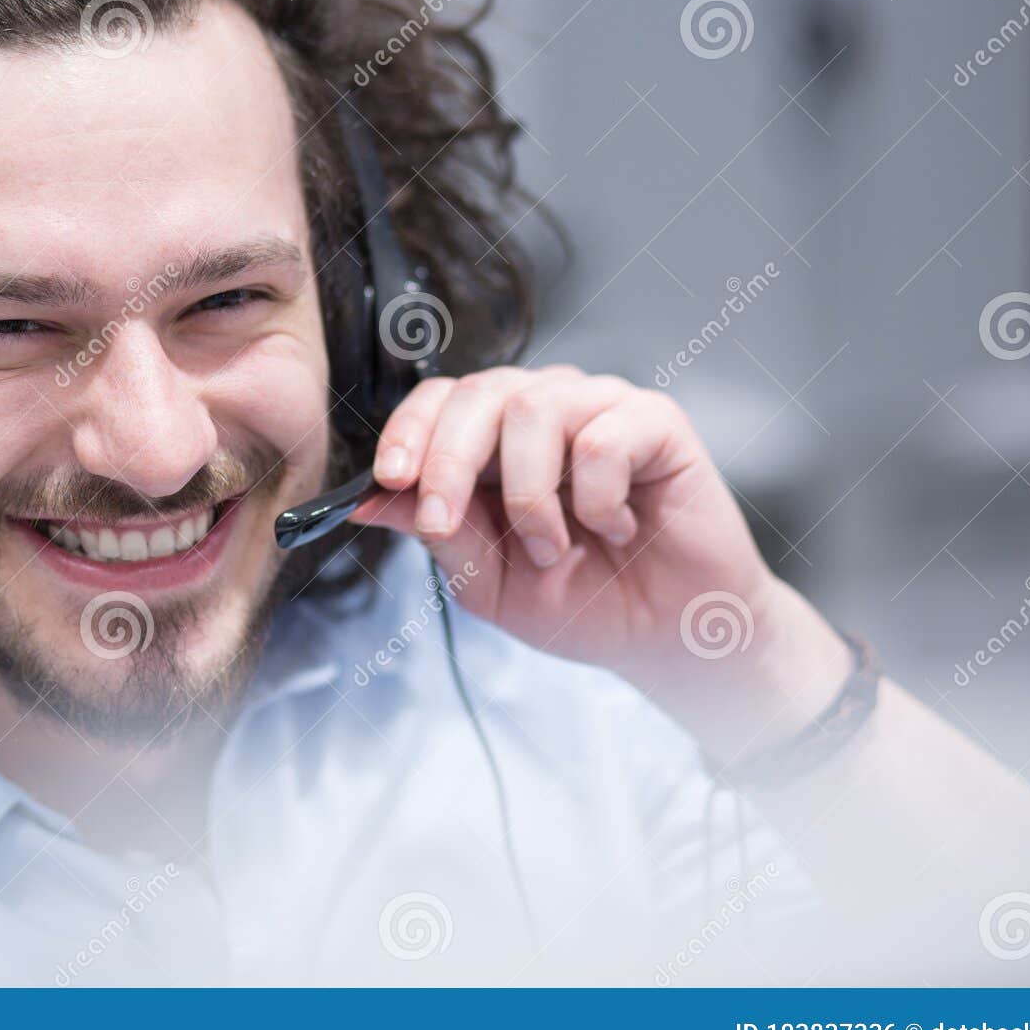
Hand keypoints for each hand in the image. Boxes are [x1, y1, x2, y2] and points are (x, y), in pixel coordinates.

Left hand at [349, 365, 850, 749]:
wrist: (664, 637)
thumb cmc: (580, 602)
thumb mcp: (486, 579)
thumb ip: (435, 532)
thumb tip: (365, 499)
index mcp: (495, 439)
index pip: (440, 400)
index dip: (409, 431)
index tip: (389, 479)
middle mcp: (544, 409)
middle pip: (479, 393)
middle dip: (447, 460)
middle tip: (442, 520)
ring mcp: (600, 408)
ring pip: (533, 409)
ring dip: (528, 494)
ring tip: (552, 547)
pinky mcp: (656, 422)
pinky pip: (603, 437)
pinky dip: (596, 497)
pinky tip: (616, 528)